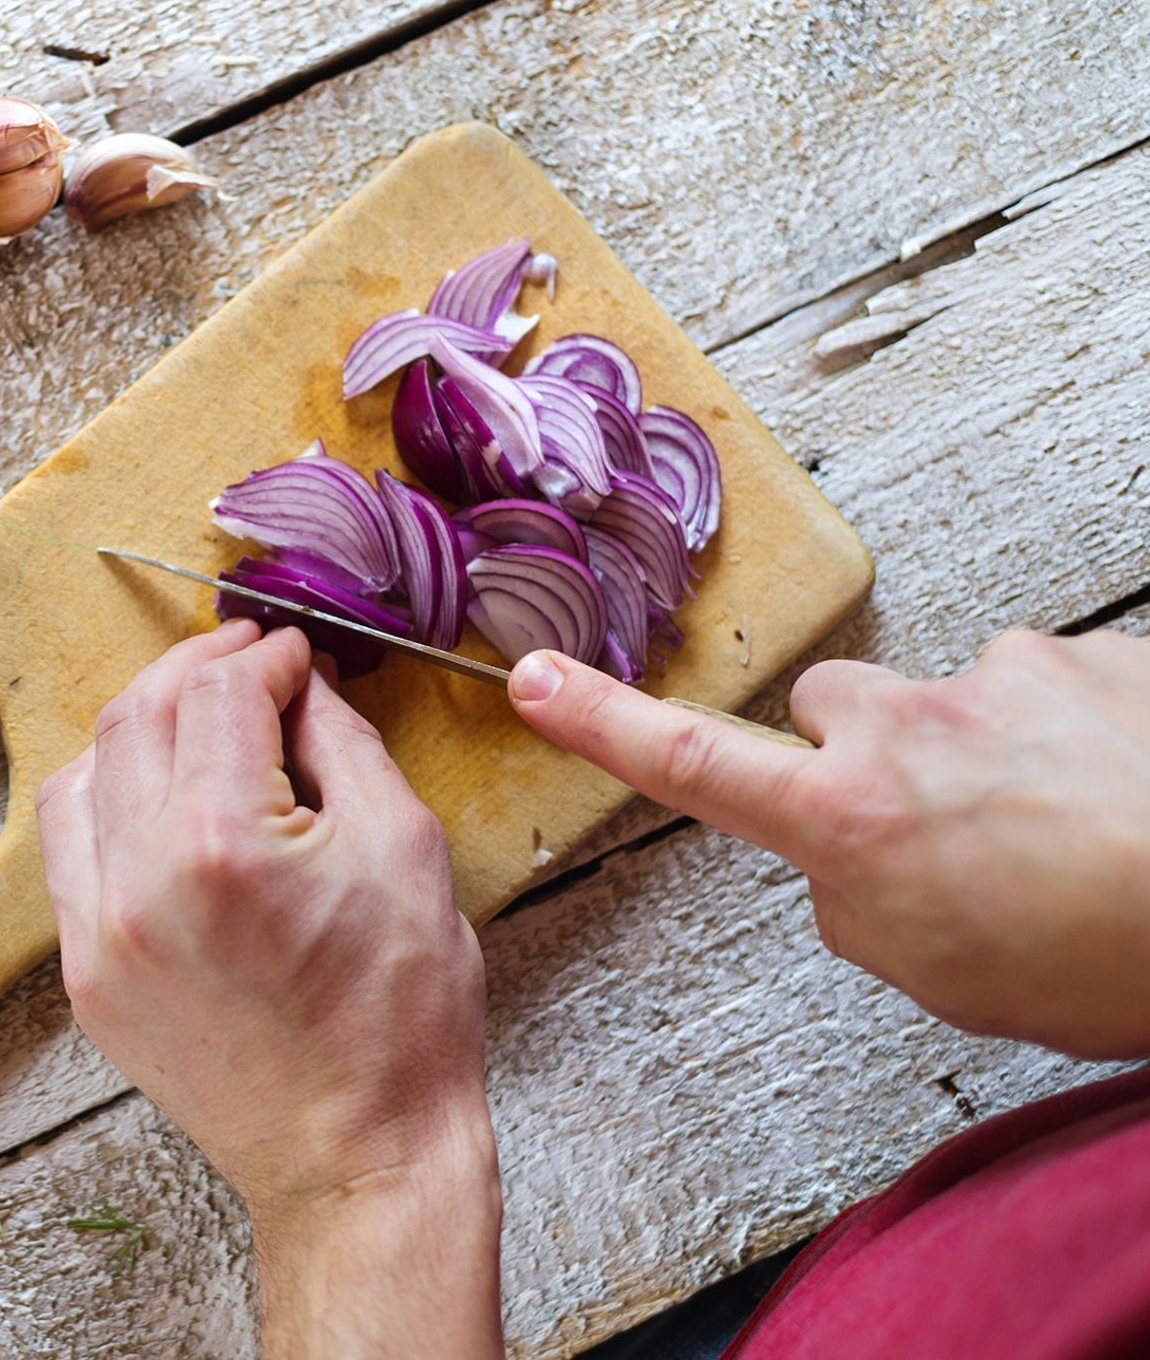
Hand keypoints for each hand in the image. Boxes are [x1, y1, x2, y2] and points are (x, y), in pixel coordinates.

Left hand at [39, 620, 501, 1357]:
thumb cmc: (400, 1018)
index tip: (294, 651)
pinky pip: (68, 850)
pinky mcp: (84, 975)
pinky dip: (105, 797)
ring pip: (84, 772)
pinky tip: (152, 791)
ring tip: (198, 717)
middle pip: (140, 717)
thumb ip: (342, 741)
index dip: (263, 655)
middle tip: (249, 660)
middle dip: (197, 671)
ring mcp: (97, 933)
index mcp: (224, 844)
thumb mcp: (402, 847)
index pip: (220, 694)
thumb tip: (301, 682)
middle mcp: (139, 881)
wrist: (356, 1155)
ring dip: (140, 725)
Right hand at [508, 628, 1149, 1057]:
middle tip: (947, 830)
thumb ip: (857, 906)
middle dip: (869, 756)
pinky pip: (1043, 685)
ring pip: (949, 703)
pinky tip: (1114, 795)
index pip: (689, 763)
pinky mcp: (1080, 653)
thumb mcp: (944, 977)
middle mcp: (904, 727)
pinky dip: (1069, 735)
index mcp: (848, 820)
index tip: (539, 684)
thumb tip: (844, 864)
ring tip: (1065, 834)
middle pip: (834, 711)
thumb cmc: (1116, 961)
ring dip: (985, 754)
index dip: (602, 724)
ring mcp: (997, 676)